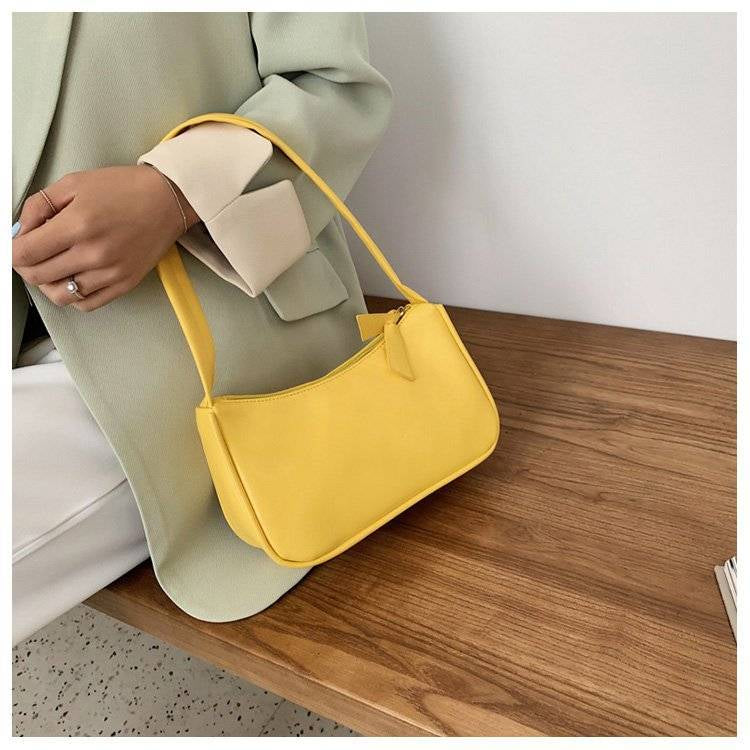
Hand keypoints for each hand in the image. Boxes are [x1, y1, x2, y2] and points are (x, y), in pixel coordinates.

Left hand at [12, 165, 199, 310]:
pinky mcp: (124, 284)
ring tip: (54, 267)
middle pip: (38, 277)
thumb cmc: (126, 189)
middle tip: (32, 253)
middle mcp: (94, 253)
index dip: (12, 250)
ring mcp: (110, 273)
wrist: (167, 200)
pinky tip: (74, 278)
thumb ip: (40, 205)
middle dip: (26, 266)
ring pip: (59, 296)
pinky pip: (86, 304)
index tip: (17, 244)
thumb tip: (19, 230)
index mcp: (78, 224)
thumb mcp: (74, 183)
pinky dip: (73, 296)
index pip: (24, 253)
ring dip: (48, 284)